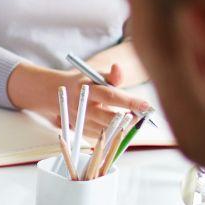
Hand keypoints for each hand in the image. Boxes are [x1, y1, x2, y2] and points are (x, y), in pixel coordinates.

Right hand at [16, 64, 151, 138]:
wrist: (57, 94)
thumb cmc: (84, 83)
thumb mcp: (95, 75)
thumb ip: (111, 75)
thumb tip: (118, 67)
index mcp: (87, 90)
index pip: (111, 96)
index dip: (130, 102)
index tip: (147, 105)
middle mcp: (82, 107)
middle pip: (109, 118)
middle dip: (130, 119)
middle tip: (143, 115)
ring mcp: (80, 122)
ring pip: (107, 130)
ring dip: (123, 127)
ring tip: (134, 119)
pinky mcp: (81, 132)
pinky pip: (102, 136)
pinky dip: (113, 132)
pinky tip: (120, 126)